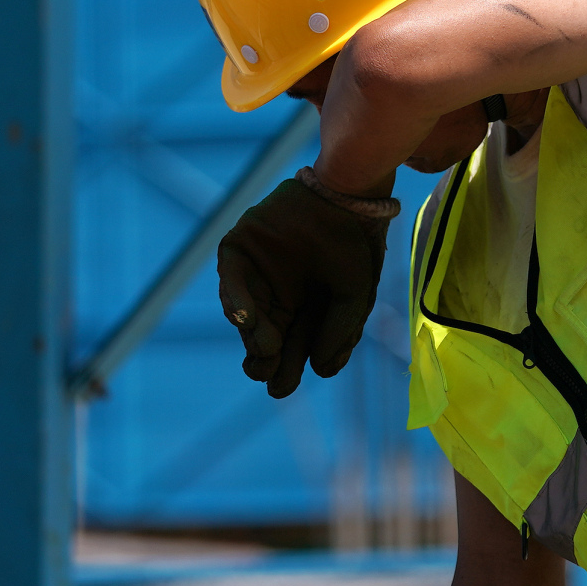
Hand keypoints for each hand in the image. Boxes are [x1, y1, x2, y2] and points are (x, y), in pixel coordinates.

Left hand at [216, 178, 389, 397]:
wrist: (342, 197)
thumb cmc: (352, 247)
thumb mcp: (355, 296)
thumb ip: (340, 332)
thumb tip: (320, 370)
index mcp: (302, 314)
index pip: (289, 352)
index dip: (285, 371)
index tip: (282, 388)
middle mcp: (276, 301)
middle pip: (264, 341)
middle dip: (264, 363)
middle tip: (269, 375)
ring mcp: (254, 278)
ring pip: (245, 320)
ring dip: (253, 337)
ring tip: (266, 350)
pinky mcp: (237, 255)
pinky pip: (231, 285)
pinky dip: (237, 304)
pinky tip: (248, 321)